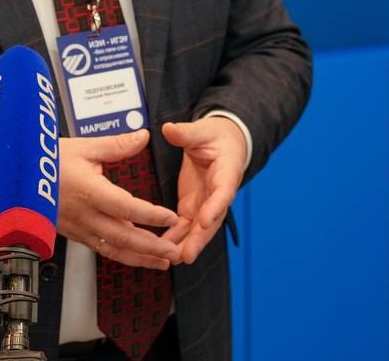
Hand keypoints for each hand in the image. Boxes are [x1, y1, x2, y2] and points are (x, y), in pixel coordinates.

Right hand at [57, 130, 180, 269]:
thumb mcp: (83, 147)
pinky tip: (139, 257)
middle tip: (175, 251)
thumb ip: (117, 145)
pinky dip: (123, 256)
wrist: (13, 179)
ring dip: (140, 258)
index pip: (125, 207)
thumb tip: (143, 136)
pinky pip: (102, 249)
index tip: (171, 218)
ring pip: (113, 249)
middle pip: (123, 236)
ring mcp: (78, 228)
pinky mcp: (74, 234)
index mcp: (89, 191)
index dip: (150, 215)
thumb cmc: (45, 161)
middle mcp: (84, 214)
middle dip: (151, 246)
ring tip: (163, 261)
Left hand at [161, 118, 246, 264]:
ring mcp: (205, 203)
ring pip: (198, 229)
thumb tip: (169, 129)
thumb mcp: (203, 130)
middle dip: (199, 239)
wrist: (223, 144)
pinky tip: (160, 250)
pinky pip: (185, 227)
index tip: (204, 221)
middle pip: (212, 220)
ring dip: (186, 245)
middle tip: (186, 255)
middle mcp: (218, 194)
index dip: (215, 208)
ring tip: (171, 260)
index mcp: (227, 172)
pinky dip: (175, 239)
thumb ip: (187, 133)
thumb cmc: (216, 136)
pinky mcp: (193, 207)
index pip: (223, 192)